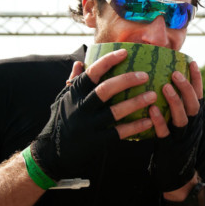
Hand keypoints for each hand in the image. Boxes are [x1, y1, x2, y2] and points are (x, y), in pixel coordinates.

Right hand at [30, 50, 155, 179]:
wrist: (52, 153)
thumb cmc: (62, 121)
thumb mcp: (64, 100)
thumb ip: (74, 81)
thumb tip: (80, 62)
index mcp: (74, 94)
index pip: (92, 72)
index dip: (108, 61)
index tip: (125, 52)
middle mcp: (80, 108)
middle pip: (105, 90)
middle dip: (126, 80)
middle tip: (145, 75)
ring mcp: (88, 125)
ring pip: (115, 112)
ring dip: (136, 103)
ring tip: (153, 95)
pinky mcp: (95, 141)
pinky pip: (119, 132)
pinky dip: (135, 126)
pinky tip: (149, 121)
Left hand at [149, 62, 204, 191]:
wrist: (176, 175)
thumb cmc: (175, 142)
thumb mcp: (180, 123)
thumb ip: (178, 105)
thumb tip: (164, 81)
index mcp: (195, 117)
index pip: (199, 94)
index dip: (197, 79)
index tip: (192, 62)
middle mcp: (192, 125)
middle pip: (193, 104)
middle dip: (186, 87)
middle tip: (176, 73)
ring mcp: (182, 137)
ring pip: (182, 117)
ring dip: (175, 101)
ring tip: (165, 87)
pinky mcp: (170, 147)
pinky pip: (165, 132)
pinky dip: (159, 120)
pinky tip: (151, 109)